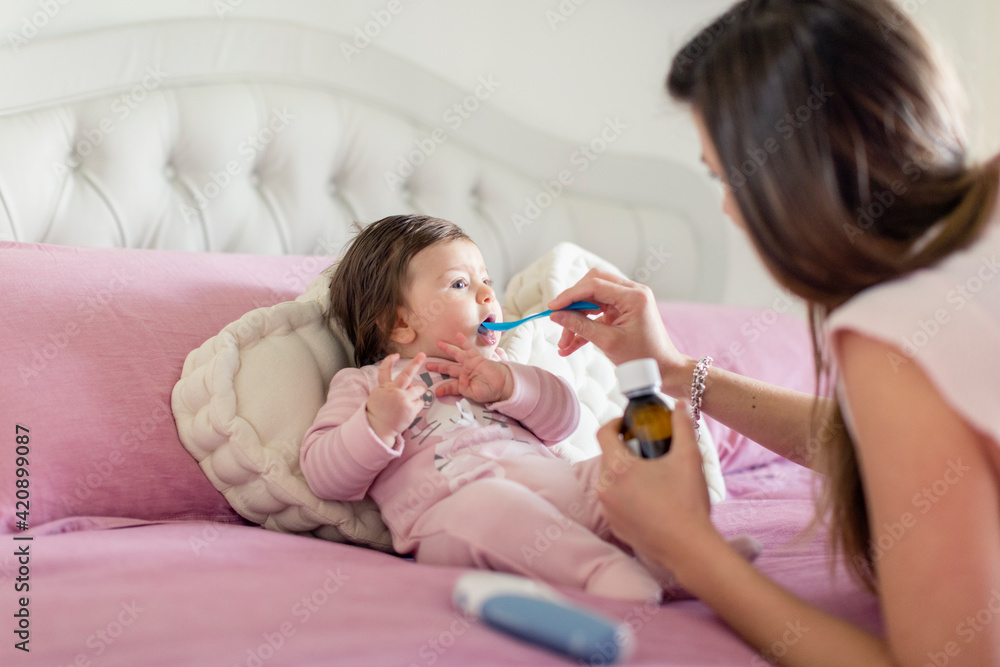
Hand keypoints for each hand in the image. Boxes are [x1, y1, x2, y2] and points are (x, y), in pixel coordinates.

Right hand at [366, 353, 427, 445]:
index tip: (396, 356)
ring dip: (417, 392)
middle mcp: (393, 391)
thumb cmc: (379, 414)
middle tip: (422, 355)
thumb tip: (409, 385)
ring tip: (409, 401)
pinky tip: (409, 412)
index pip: (385, 371)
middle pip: (406, 374)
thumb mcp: (379, 397)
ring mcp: (402, 399)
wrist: (378, 429)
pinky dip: (417, 406)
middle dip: (415, 363)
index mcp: (384, 388)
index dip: (389, 361)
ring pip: (419, 389)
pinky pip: (420, 402)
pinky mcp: (410, 408)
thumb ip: (391, 388)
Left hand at [426, 333, 513, 403]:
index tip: (436, 391)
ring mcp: (471, 364)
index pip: (450, 385)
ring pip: (456, 355)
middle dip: (438, 366)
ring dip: (448, 349)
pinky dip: (464, 342)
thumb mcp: (473, 394)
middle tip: (427, 365)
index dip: (444, 388)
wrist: (503, 386)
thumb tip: (455, 382)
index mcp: (463, 384)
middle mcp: (465, 373)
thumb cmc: (489, 392)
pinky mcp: (477, 358)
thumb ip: (462, 389)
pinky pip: (469, 348)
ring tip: (439, 343)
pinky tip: (458, 335)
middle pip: (449, 368)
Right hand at [547, 268, 690, 393]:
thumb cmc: (642, 357)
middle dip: (572, 304)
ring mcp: (627, 301)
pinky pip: (598, 313)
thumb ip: (580, 326)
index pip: (594, 285)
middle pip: (592, 286)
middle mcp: (632, 292)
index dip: (570, 295)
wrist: (664, 370)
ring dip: (576, 319)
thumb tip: (556, 315)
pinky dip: (584, 326)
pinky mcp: (622, 311)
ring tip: (563, 343)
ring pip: (592, 300)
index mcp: (634, 296)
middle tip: (558, 320)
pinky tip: (570, 345)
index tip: (552, 307)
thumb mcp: (608, 342)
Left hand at [594, 402, 718, 575]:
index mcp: (617, 468)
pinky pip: (614, 501)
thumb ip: (683, 426)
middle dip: (625, 449)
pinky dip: (626, 495)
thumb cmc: (688, 502)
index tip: (630, 424)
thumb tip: (680, 405)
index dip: (615, 423)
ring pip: (609, 480)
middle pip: (607, 457)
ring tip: (651, 475)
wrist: (690, 548)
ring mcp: (607, 510)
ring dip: (625, 473)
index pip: (603, 433)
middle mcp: (605, 488)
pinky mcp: (614, 526)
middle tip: (648, 450)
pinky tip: (650, 499)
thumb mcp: (689, 457)